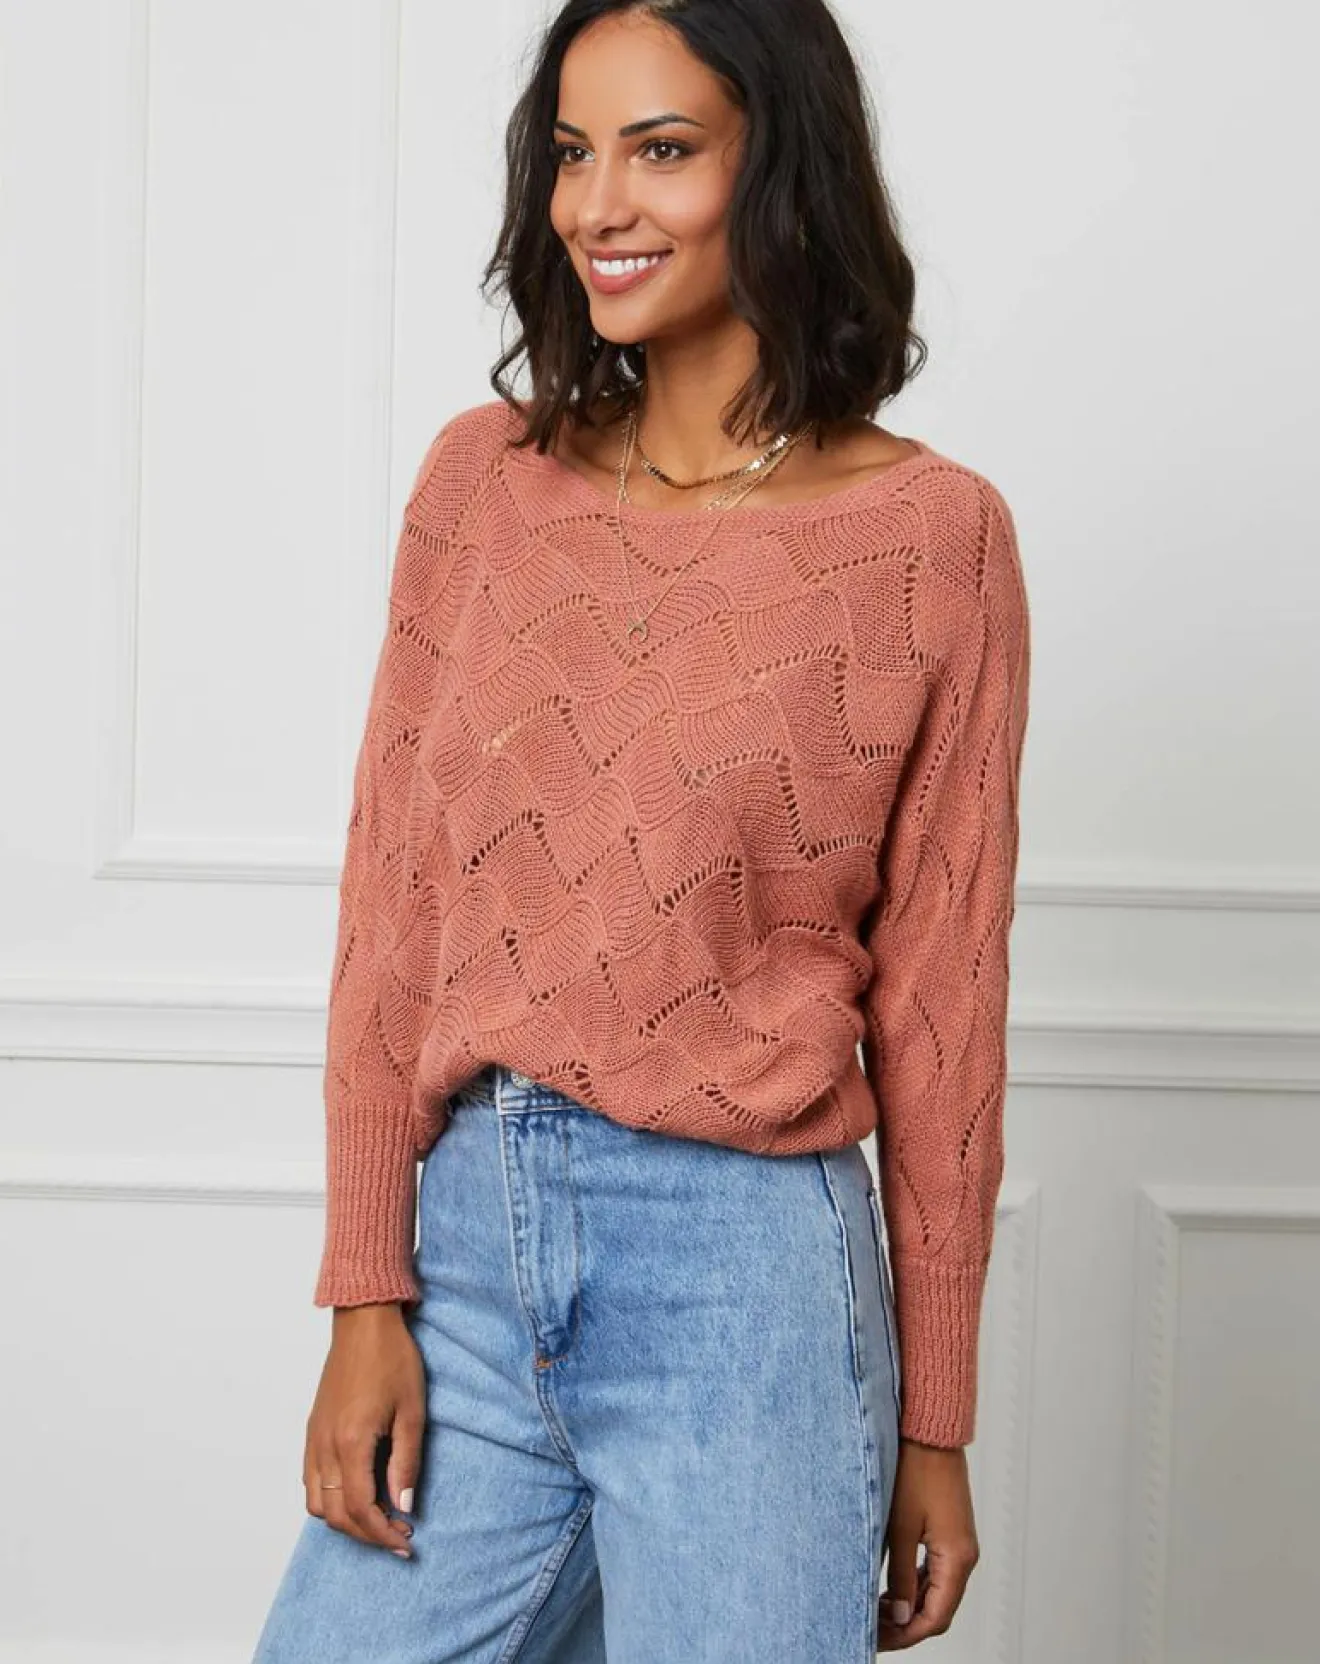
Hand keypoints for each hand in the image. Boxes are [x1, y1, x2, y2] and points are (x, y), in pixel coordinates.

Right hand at [302, 1302, 425, 1557]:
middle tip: (399, 1536)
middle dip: (366, 1534)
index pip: (360, 1508)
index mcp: (350, 1442)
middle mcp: (324, 1445)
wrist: (364, 1322)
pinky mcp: (312, 1429)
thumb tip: (404, 1506)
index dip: (382, 1533)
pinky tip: (356, 1493)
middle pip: (334, 1514)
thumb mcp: (412, 1411)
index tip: (406, 1543)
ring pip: (316, 1502)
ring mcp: (313, 1438)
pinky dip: (328, 1499)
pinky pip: (310, 1480)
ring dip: (345, 1520)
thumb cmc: (393, 1360)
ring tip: (379, 1519)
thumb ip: (406, 1463)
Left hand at [877, 1437, 979, 1647]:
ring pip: (937, 1592)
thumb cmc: (916, 1469)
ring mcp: (959, 1544)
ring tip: (877, 1610)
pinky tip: (893, 1588)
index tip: (878, 1639)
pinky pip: (936, 1571)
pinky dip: (916, 1585)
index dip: (906, 1634)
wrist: (930, 1430)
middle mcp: (964, 1555)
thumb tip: (902, 1615)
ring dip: (911, 1606)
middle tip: (873, 1628)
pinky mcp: (950, 1532)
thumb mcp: (901, 1527)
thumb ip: (901, 1576)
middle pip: (939, 1610)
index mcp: (957, 1558)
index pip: (936, 1617)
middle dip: (907, 1625)